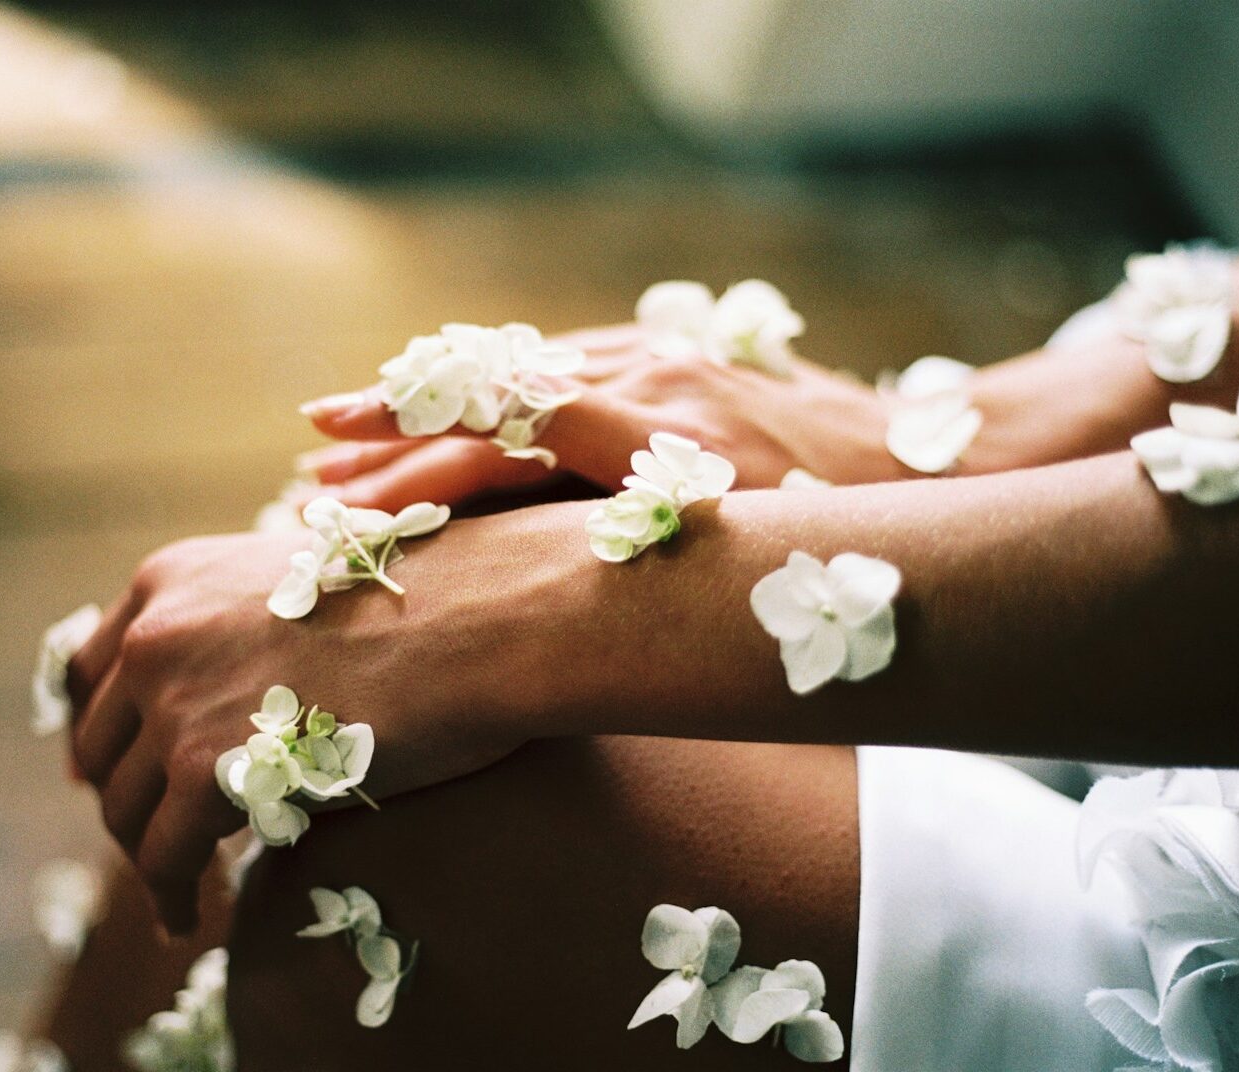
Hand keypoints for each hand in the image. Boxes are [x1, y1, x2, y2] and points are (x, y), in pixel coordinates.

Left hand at [65, 512, 579, 932]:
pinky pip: (163, 857)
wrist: (477, 620)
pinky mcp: (202, 766)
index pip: (97, 668)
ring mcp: (173, 698)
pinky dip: (172, 895)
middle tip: (163, 836)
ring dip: (147, 855)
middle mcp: (157, 630)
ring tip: (180, 886)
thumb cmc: (425, 606)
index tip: (123, 771)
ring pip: (124, 808)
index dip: (106, 730)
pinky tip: (192, 916)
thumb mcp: (300, 589)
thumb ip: (242, 631)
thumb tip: (230, 701)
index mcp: (173, 577)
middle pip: (99, 743)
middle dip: (126, 797)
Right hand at [294, 325, 899, 510]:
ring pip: (515, 374)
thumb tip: (547, 597)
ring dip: (426, 405)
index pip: (511, 435)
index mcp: (666, 436)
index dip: (417, 457)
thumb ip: (664, 562)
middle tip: (306, 473)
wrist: (932, 455)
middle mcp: (650, 382)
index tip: (334, 483)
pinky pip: (561, 361)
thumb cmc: (851, 533)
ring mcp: (659, 358)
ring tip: (340, 431)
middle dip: (394, 438)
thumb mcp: (762, 561)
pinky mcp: (668, 351)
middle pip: (494, 404)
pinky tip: (439, 400)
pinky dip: (490, 384)